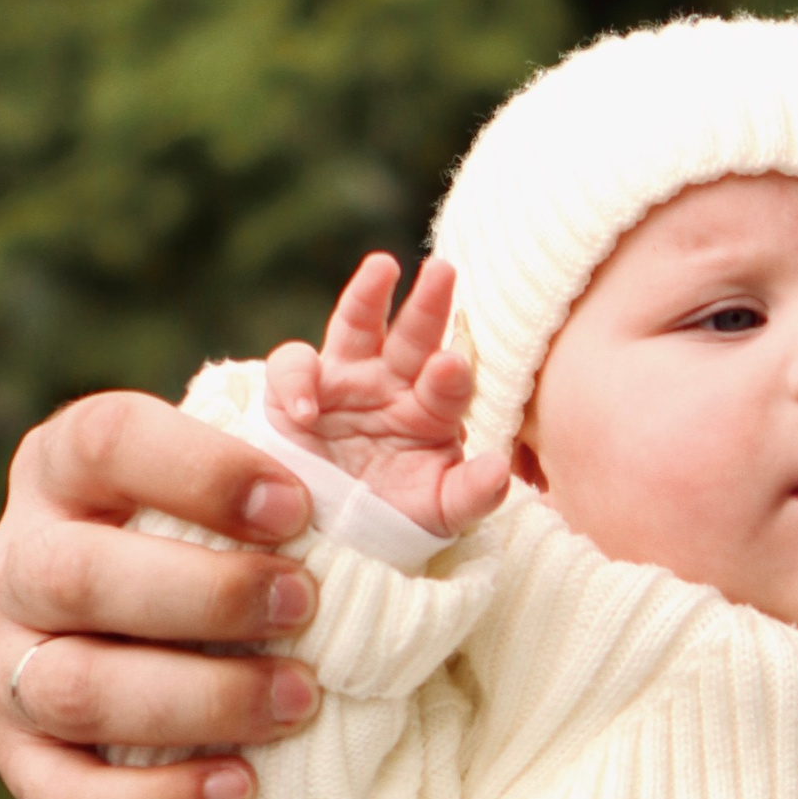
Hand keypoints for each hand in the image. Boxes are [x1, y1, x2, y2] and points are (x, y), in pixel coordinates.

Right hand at [0, 393, 319, 798]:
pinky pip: (66, 798)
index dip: (200, 471)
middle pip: (78, 574)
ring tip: (300, 701)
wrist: (169, 647)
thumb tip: (465, 484)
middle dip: (205, 596)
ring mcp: (6, 666)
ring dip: (197, 699)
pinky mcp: (21, 760)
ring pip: (75, 688)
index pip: (105, 442)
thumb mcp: (259, 504)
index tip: (299, 506)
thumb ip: (320, 486)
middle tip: (308, 607)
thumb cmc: (234, 553)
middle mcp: (16, 562)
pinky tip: (242, 791)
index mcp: (67, 472)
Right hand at [263, 252, 509, 538]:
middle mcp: (394, 382)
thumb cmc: (398, 512)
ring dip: (368, 295)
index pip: (449, 381)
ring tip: (383, 267)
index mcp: (435, 407)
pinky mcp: (297, 390)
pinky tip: (306, 408)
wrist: (336, 530)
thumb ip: (472, 494)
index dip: (451, 374)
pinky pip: (294, 367)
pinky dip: (297, 379)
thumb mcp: (439, 511)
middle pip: (415, 335)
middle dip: (429, 303)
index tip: (451, 367)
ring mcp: (346, 379)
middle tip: (446, 270)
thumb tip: (502, 470)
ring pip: (358, 326)